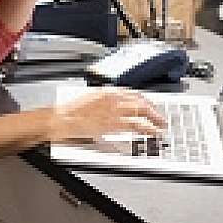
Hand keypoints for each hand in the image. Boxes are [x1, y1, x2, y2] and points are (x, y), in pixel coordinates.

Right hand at [50, 88, 165, 141]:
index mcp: (107, 90)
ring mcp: (114, 109)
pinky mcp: (113, 123)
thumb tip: (117, 109)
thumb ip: (105, 102)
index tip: (151, 106)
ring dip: (155, 119)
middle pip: (141, 101)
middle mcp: (113, 97)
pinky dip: (148, 128)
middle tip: (161, 118)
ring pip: (142, 111)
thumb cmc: (70, 112)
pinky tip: (153, 132)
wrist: (61, 119)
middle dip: (154, 110)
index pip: (133, 93)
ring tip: (161, 126)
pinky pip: (136, 124)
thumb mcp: (90, 100)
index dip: (146, 101)